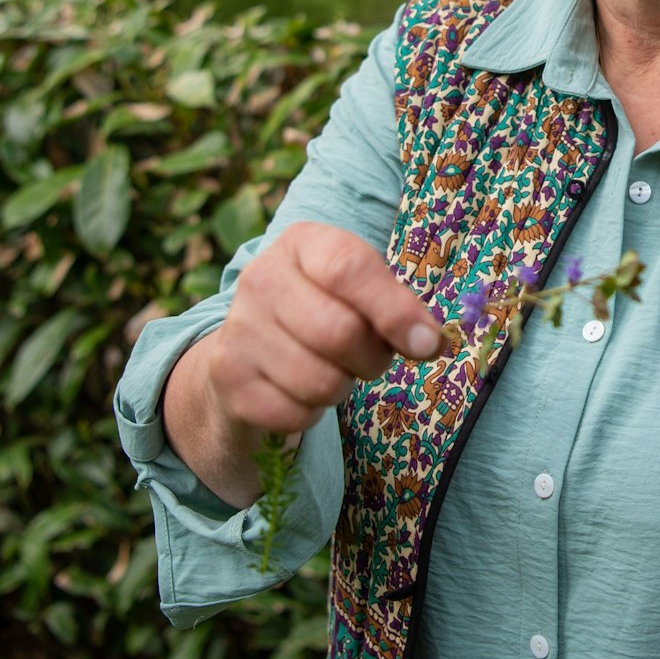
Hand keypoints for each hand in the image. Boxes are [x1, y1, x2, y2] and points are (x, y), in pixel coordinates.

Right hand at [162, 223, 443, 504]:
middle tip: (371, 359)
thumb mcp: (358, 291)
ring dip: (342, 388)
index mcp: (302, 244)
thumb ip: (396, 307)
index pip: (349, 269)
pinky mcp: (229, 378)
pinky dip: (311, 414)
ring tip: (332, 370)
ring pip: (319, 381)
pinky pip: (294, 414)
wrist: (248, 351)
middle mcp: (261, 278)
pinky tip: (301, 391)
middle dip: (372, 358)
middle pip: (338, 332)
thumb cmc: (324, 311)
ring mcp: (238, 329)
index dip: (395, 310)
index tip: (427, 343)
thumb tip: (430, 342)